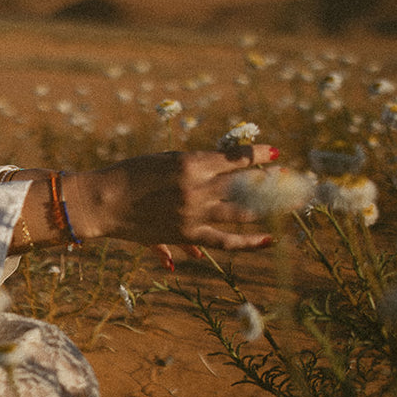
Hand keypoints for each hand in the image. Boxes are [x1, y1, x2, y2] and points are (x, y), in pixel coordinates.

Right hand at [61, 146, 279, 254]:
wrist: (103, 202)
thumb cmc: (129, 174)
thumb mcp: (164, 159)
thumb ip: (195, 165)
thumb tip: (224, 168)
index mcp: (190, 164)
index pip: (235, 159)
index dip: (259, 156)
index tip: (276, 154)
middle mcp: (197, 189)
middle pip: (245, 186)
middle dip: (271, 183)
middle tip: (293, 182)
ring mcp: (194, 213)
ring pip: (242, 212)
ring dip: (268, 208)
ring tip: (288, 205)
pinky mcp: (188, 234)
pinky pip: (225, 240)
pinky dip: (248, 242)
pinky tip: (270, 239)